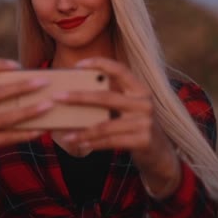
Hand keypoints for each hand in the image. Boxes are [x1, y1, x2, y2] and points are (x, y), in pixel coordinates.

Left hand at [53, 57, 179, 196]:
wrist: (160, 153)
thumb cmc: (135, 126)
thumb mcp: (127, 108)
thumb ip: (110, 98)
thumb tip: (73, 92)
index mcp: (139, 89)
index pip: (120, 69)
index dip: (99, 64)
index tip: (77, 65)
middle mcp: (144, 103)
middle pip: (106, 97)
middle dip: (79, 97)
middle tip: (57, 97)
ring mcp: (145, 122)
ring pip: (105, 125)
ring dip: (82, 131)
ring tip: (65, 135)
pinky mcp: (143, 140)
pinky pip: (111, 141)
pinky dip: (93, 143)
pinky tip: (79, 144)